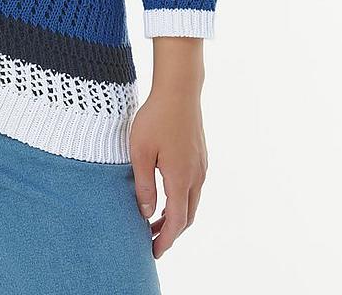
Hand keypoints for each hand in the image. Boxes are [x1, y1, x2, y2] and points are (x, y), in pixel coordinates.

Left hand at [129, 88, 207, 257]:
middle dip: (171, 232)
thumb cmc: (155, 117)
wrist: (179, 89)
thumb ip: (143, 184)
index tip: (153, 252)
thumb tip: (146, 213)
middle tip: (151, 239)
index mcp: (180, 178)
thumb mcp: (140, 152)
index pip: (177, 222)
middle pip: (187, 216)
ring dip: (176, 215)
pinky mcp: (200, 155)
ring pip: (191, 202)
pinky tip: (166, 193)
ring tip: (155, 220)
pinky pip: (193, 187)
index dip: (165, 240)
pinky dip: (181, 199)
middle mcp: (196, 176)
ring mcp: (201, 165)